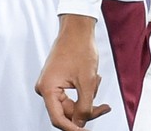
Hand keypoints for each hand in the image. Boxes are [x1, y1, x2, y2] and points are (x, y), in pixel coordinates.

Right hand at [35, 15, 109, 130]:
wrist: (77, 29)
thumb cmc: (80, 49)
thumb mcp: (87, 81)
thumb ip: (84, 106)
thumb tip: (80, 124)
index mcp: (48, 89)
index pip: (58, 119)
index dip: (74, 128)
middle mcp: (45, 89)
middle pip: (66, 113)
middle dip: (86, 110)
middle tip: (104, 107)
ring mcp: (50, 85)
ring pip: (70, 104)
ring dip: (87, 98)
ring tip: (96, 79)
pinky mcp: (56, 82)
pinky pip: (70, 95)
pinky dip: (84, 91)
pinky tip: (93, 78)